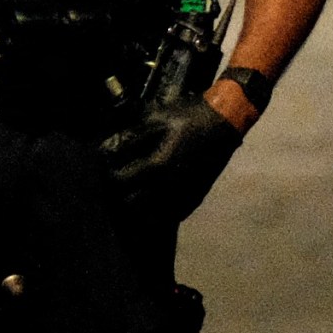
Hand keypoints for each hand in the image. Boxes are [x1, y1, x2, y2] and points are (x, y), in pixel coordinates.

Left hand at [100, 95, 243, 221]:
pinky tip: (156, 201)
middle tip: (119, 185)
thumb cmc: (189, 117)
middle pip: (134, 204)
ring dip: (141, 208)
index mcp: (159, 165)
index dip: (110, 175)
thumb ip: (132, 135)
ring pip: (155, 215)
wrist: (225, 121)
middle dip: (122, 195)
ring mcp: (187, 192)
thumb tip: (109, 146)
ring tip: (135, 195)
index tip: (107, 169)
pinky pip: (176, 213)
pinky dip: (163, 212)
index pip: (122, 181)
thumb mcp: (156, 118)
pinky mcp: (199, 194)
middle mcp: (172, 184)